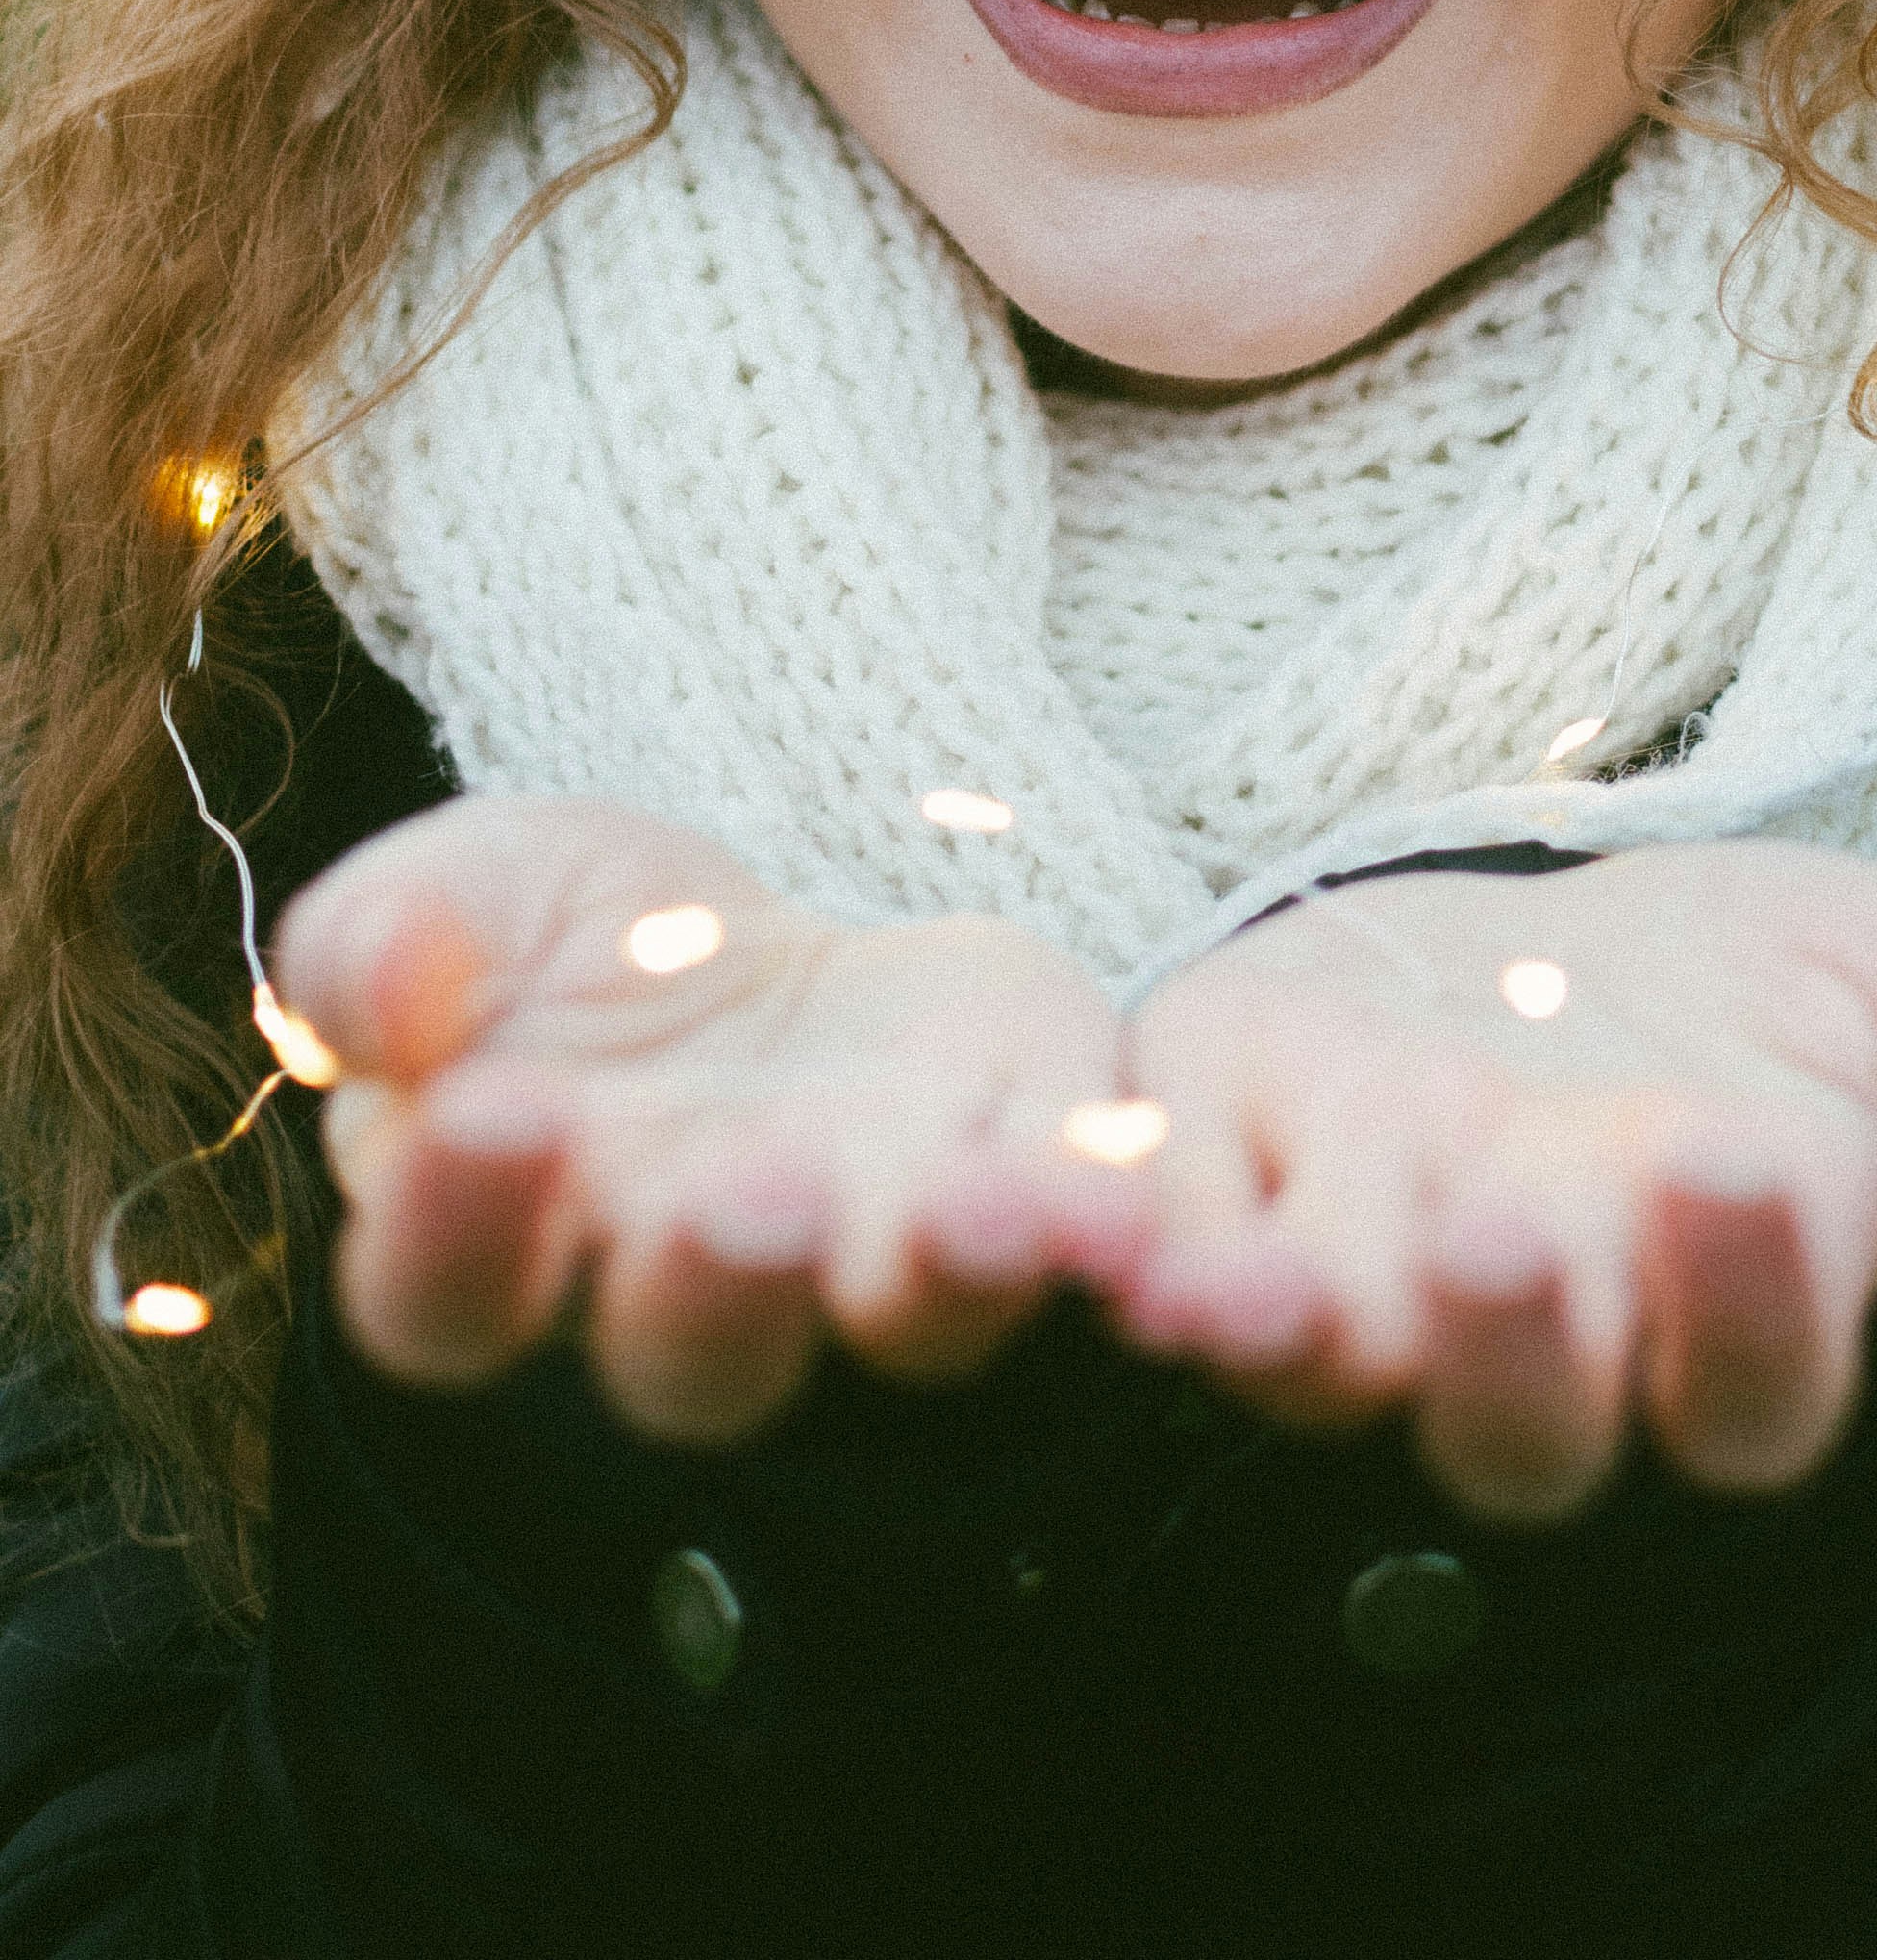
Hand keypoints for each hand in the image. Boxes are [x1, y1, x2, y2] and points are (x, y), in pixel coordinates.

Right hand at [274, 795, 1138, 1443]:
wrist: (743, 920)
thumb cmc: (569, 940)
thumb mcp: (462, 892)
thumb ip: (384, 940)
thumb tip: (379, 993)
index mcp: (509, 1238)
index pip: (447, 1292)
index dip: (458, 1225)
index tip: (486, 1116)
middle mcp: (693, 1288)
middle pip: (698, 1356)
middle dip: (726, 1282)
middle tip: (747, 1192)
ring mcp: (872, 1246)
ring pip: (911, 1323)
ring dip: (947, 1276)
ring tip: (979, 1212)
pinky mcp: (1026, 1167)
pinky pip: (1072, 1226)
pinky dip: (1103, 1213)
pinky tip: (1126, 1185)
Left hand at [1110, 841, 1876, 1522]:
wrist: (1580, 934)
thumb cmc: (1778, 995)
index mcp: (1725, 1315)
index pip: (1753, 1379)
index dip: (1748, 1296)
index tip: (1743, 1154)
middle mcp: (1540, 1336)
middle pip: (1518, 1416)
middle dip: (1505, 1340)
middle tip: (1494, 1229)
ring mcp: (1365, 1262)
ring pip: (1315, 1351)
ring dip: (1261, 1324)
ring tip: (1213, 1285)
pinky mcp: (1222, 1161)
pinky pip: (1156, 1223)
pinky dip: (1108, 1217)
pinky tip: (1062, 1186)